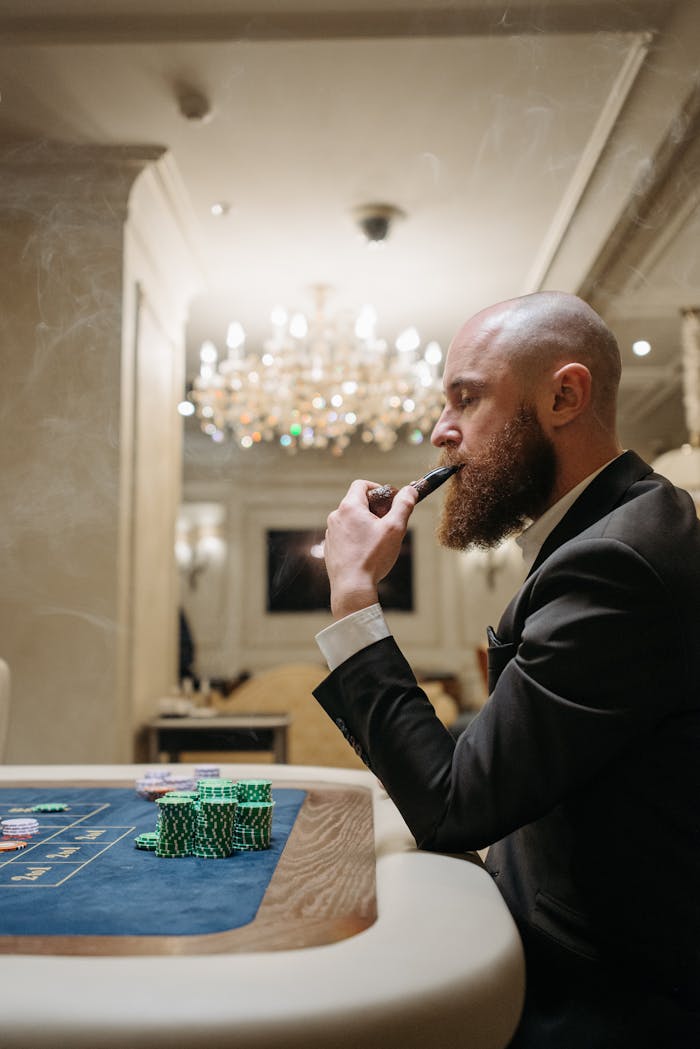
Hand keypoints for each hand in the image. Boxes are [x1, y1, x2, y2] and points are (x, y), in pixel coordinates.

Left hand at [324, 479, 418, 619]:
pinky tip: (367, 553)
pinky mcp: (330, 547)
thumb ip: (404, 505)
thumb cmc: (373, 557)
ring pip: (351, 520)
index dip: (378, 489)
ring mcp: (331, 533)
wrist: (352, 586)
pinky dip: (356, 538)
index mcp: (349, 507)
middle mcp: (336, 517)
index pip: (362, 484)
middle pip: (357, 502)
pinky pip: (345, 535)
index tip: (389, 502)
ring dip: (365, 525)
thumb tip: (411, 490)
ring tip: (378, 542)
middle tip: (388, 524)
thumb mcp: (395, 528)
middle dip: (375, 509)